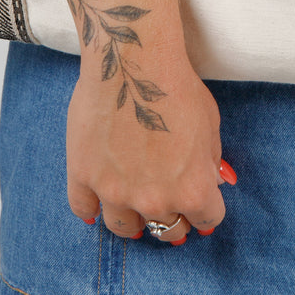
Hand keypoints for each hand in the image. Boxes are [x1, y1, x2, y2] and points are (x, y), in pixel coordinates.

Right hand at [66, 41, 229, 243]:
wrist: (132, 62)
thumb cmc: (177, 86)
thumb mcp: (210, 125)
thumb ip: (210, 162)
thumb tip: (211, 182)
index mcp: (192, 190)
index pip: (207, 220)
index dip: (206, 210)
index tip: (200, 202)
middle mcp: (155, 200)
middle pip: (168, 231)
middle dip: (173, 218)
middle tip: (168, 205)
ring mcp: (115, 192)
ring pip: (125, 228)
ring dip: (133, 221)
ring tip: (133, 208)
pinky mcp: (83, 176)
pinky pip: (83, 209)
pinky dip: (90, 209)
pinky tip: (96, 204)